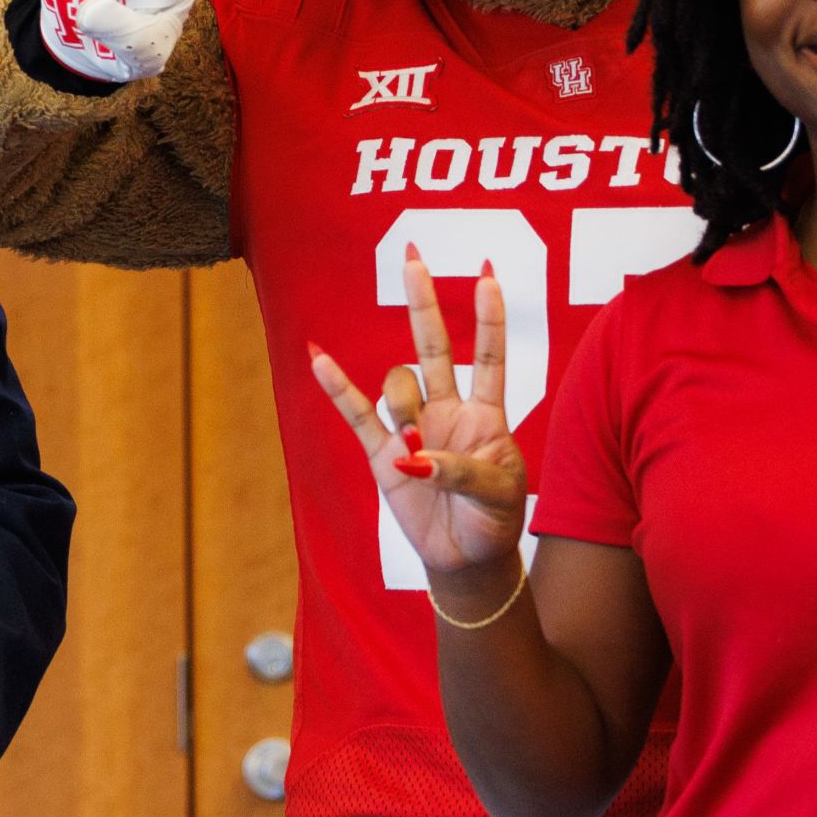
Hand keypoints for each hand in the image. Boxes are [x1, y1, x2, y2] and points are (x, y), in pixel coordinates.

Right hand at [308, 249, 529, 606]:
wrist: (467, 559)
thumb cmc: (495, 521)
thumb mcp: (498, 493)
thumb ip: (462, 468)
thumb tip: (412, 455)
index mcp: (486, 415)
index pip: (489, 357)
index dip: (490, 318)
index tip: (487, 274)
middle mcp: (448, 411)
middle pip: (434, 347)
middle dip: (423, 302)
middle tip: (411, 257)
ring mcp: (413, 428)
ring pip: (399, 390)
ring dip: (404, 414)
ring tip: (414, 459)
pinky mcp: (382, 453)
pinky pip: (357, 414)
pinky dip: (337, 388)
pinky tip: (318, 358)